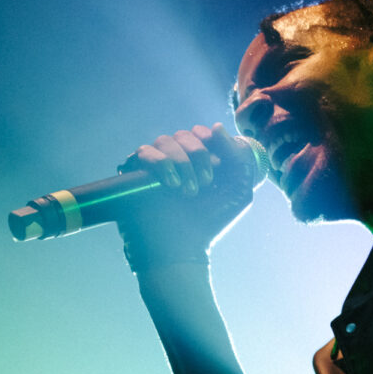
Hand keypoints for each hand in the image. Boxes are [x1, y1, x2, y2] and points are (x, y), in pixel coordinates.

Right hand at [118, 124, 256, 269]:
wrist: (183, 247)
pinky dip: (160, 163)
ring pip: (163, 141)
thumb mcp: (238, 190)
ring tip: (187, 191)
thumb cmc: (211, 222)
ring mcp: (154, 166)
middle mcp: (176, 160)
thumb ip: (236, 157)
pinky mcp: (135, 174)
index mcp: (199, 160)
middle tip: (205, 183)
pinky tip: (171, 184)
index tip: (218, 164)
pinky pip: (143, 152)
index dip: (208, 141)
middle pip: (183, 134)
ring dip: (180, 162)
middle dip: (197, 155)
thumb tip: (216, 127)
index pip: (200, 133)